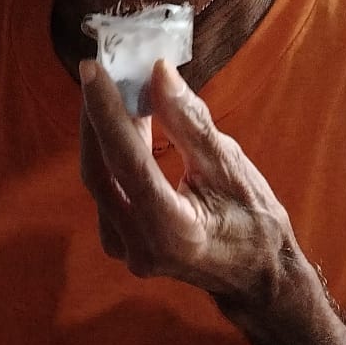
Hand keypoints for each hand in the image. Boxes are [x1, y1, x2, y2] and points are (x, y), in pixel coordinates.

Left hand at [79, 58, 296, 309]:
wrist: (254, 274)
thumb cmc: (253, 220)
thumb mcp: (230, 166)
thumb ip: (190, 122)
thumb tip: (157, 72)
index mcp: (171, 230)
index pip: (126, 162)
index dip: (106, 112)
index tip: (92, 69)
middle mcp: (139, 246)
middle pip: (100, 171)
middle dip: (98, 117)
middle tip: (104, 72)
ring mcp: (126, 251)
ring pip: (100, 181)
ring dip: (104, 134)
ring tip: (119, 92)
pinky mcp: (121, 245)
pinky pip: (107, 192)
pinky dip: (112, 156)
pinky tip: (127, 126)